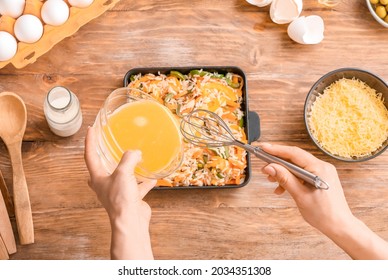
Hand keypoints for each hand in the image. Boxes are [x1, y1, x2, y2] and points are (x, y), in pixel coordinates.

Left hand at [84, 126, 155, 258]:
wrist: (131, 221)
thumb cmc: (121, 199)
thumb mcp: (123, 172)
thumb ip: (129, 158)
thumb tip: (135, 152)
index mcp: (98, 178)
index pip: (90, 156)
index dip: (90, 142)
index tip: (91, 129)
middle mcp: (105, 186)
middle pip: (102, 169)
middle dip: (104, 158)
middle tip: (108, 147)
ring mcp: (118, 193)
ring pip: (121, 177)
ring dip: (128, 169)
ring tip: (136, 159)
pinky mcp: (130, 199)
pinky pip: (137, 187)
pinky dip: (144, 182)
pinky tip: (153, 177)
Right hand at [260, 143, 351, 232]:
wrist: (340, 226)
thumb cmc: (324, 214)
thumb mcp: (300, 196)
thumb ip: (285, 179)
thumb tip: (270, 167)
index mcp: (319, 168)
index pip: (294, 153)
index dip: (276, 150)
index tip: (263, 148)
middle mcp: (322, 167)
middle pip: (295, 158)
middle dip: (277, 162)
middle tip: (263, 166)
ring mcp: (322, 172)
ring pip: (297, 166)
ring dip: (283, 172)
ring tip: (271, 180)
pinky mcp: (320, 178)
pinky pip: (302, 174)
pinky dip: (291, 179)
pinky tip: (281, 188)